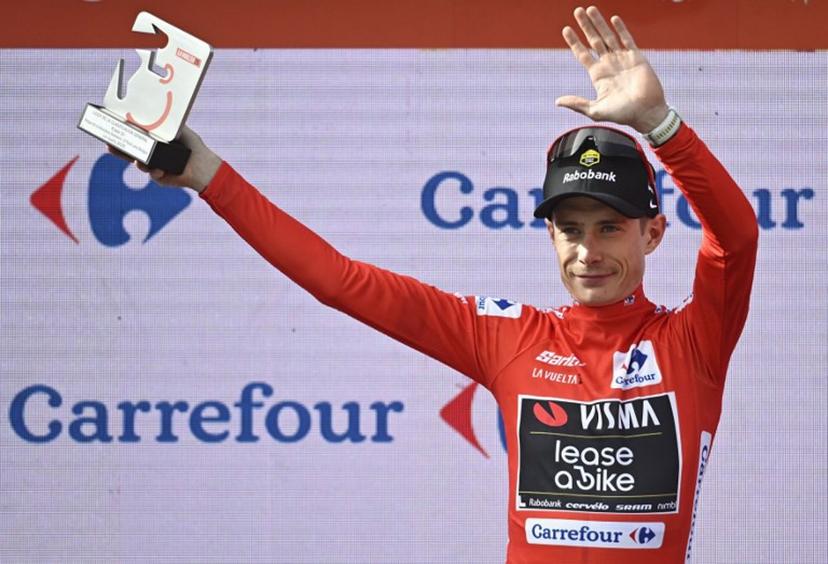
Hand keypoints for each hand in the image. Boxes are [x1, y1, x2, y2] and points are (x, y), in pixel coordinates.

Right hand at [107, 126, 221, 192]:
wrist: (203, 165)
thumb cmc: (193, 145)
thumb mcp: (180, 129)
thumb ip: (167, 122)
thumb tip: (154, 110)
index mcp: (153, 140)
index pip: (135, 136)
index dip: (124, 133)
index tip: (113, 128)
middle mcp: (151, 152)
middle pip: (130, 150)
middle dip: (118, 148)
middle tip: (110, 145)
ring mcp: (153, 165)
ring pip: (138, 163)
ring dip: (135, 161)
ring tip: (137, 160)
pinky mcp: (158, 176)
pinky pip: (152, 173)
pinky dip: (155, 171)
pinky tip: (160, 170)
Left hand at [556, 6, 668, 133]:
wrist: (647, 113)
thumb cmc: (622, 115)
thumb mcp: (595, 110)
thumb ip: (577, 103)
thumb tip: (557, 102)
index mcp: (598, 75)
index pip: (583, 54)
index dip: (574, 42)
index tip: (566, 29)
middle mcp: (609, 64)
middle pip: (594, 40)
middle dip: (585, 26)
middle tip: (577, 11)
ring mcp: (622, 59)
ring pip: (608, 36)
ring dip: (599, 23)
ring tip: (590, 9)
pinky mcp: (637, 57)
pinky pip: (627, 40)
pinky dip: (620, 29)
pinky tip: (613, 19)